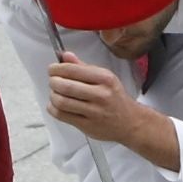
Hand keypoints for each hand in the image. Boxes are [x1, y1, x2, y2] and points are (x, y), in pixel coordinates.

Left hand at [45, 52, 168, 160]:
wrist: (130, 122)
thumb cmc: (116, 98)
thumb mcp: (105, 77)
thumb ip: (83, 67)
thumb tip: (65, 56)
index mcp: (105, 78)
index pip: (73, 70)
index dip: (57, 68)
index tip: (52, 69)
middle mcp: (100, 94)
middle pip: (65, 86)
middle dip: (53, 82)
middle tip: (52, 81)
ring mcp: (94, 111)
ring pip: (61, 101)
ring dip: (53, 96)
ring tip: (55, 93)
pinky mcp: (87, 125)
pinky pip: (62, 115)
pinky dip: (53, 109)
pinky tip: (56, 105)